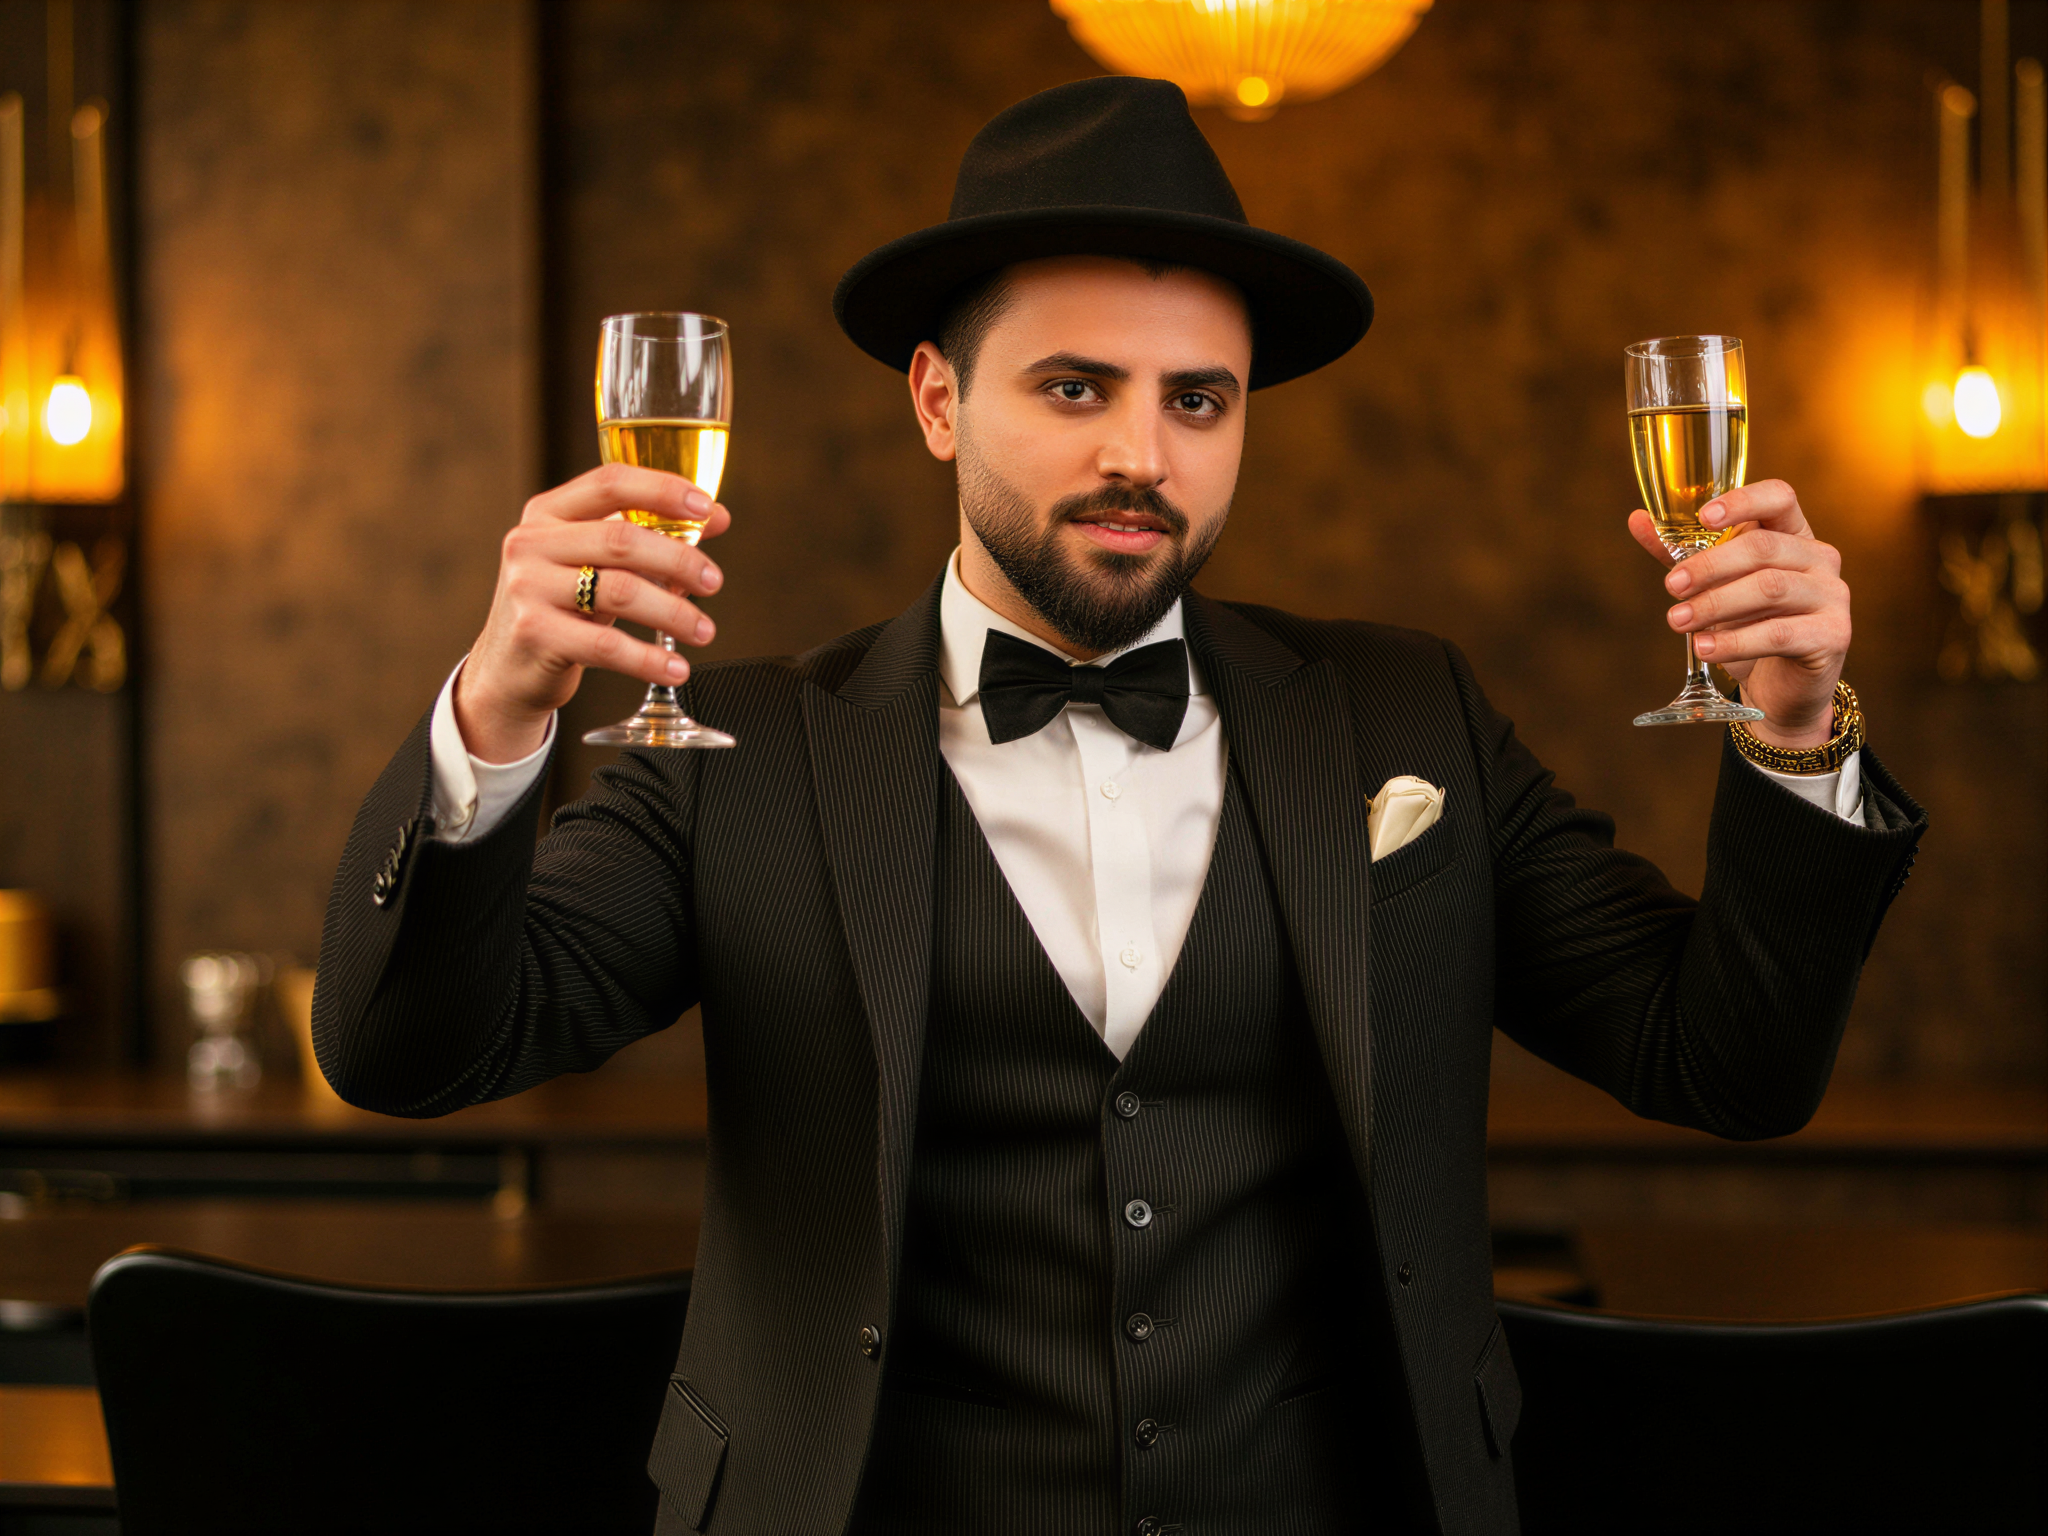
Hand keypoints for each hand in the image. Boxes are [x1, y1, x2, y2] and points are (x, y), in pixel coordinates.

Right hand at [454, 465, 731, 762]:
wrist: (508, 667)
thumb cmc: (563, 606)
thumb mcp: (594, 563)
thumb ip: (645, 536)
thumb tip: (715, 517)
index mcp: (548, 512)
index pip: (611, 483)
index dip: (664, 490)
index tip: (708, 509)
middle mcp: (531, 542)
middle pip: (622, 539)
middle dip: (679, 560)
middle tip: (713, 581)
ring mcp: (529, 588)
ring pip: (620, 592)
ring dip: (674, 612)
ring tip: (704, 630)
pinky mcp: (534, 634)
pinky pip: (606, 646)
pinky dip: (649, 659)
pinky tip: (677, 668)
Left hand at [1627, 479, 1849, 749]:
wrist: (1780, 687)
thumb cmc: (1748, 625)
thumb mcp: (1714, 586)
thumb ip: (1682, 553)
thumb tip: (1637, 519)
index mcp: (1794, 534)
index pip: (1779, 497)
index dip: (1742, 500)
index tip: (1702, 518)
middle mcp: (1820, 558)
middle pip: (1764, 547)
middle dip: (1710, 566)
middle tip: (1671, 587)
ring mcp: (1832, 596)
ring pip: (1770, 588)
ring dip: (1716, 604)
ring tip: (1677, 622)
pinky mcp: (1833, 635)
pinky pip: (1779, 633)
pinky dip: (1735, 641)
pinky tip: (1703, 648)